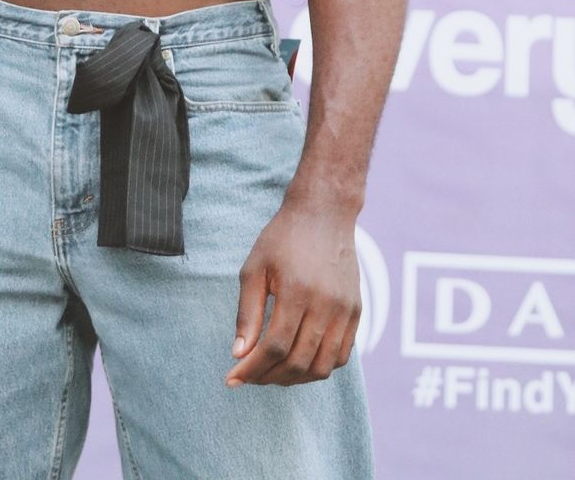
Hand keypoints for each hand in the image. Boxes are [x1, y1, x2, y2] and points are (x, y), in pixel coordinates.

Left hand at [225, 201, 360, 386]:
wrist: (325, 212)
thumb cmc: (284, 237)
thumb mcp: (255, 267)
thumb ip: (247, 313)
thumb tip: (239, 354)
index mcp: (297, 291)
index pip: (275, 347)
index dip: (253, 368)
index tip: (233, 377)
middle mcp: (326, 305)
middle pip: (299, 363)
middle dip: (269, 377)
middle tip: (249, 375)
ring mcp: (345, 310)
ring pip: (322, 367)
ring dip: (294, 379)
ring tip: (272, 372)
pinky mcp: (356, 312)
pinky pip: (341, 356)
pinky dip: (318, 368)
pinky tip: (298, 361)